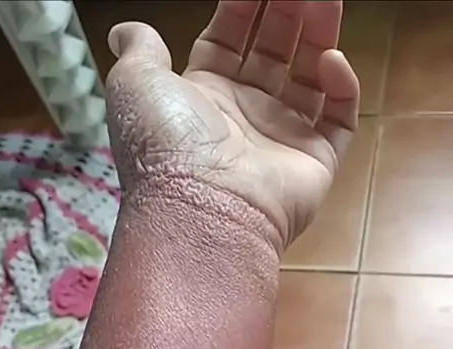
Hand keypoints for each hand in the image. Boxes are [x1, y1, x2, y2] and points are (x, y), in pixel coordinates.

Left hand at [107, 0, 359, 247]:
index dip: (242, 5)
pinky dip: (342, 87)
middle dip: (287, 11)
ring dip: (320, 35)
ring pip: (310, 77)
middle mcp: (243, 116)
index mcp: (201, 96)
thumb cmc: (164, 146)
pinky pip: (340, 120)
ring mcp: (281, 139)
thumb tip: (124, 29)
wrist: (200, 209)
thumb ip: (140, 48)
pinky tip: (331, 60)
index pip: (228, 39)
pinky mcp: (315, 162)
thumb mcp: (134, 84)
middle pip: (273, 51)